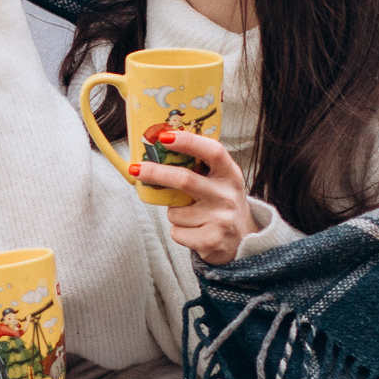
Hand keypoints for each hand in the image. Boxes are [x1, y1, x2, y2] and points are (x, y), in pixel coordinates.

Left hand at [134, 128, 255, 262]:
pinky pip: (177, 232)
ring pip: (175, 212)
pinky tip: (195, 232)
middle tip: (135, 168)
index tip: (164, 137)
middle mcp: (227, 195)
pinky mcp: (211, 240)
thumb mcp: (220, 182)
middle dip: (156, 173)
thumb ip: (199, 169)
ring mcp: (220, 219)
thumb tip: (158, 152)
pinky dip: (178, 232)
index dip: (189, 142)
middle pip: (185, 180)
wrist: (243, 241)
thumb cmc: (221, 205)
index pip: (213, 151)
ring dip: (173, 213)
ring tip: (192, 216)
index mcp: (230, 174)